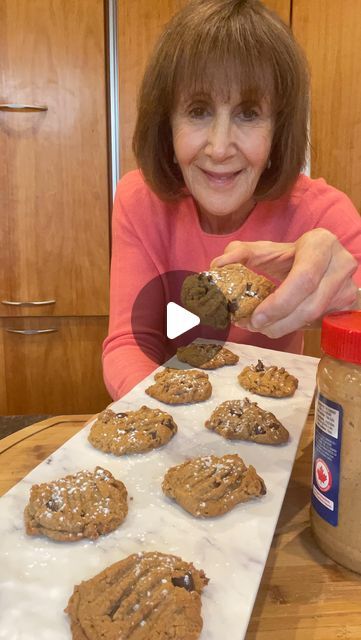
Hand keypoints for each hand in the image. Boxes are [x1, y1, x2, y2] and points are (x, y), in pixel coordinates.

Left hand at [210, 229, 357, 337]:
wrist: (322, 261)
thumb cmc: (290, 256)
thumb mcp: (266, 249)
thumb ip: (240, 253)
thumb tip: (217, 266)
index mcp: (321, 244)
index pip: (304, 278)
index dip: (279, 302)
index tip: (255, 317)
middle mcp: (340, 264)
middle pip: (309, 304)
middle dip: (278, 321)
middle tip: (254, 326)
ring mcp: (347, 287)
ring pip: (314, 317)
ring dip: (284, 328)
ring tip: (261, 327)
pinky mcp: (347, 305)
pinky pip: (318, 322)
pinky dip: (295, 327)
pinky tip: (279, 325)